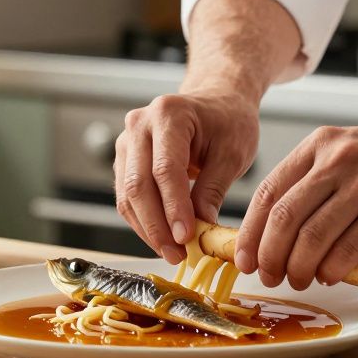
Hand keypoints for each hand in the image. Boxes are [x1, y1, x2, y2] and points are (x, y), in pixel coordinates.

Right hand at [114, 90, 258, 262]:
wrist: (217, 103)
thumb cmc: (228, 122)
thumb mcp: (232, 154)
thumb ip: (213, 190)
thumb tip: (200, 232)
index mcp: (169, 114)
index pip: (165, 169)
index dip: (173, 208)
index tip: (186, 238)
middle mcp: (139, 124)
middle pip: (138, 184)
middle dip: (156, 225)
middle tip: (178, 254)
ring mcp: (127, 141)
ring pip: (127, 195)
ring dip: (147, 229)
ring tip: (172, 252)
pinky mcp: (125, 159)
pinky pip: (127, 196)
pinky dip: (143, 221)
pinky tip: (162, 238)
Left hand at [235, 122, 357, 289]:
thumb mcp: (347, 154)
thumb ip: (313, 182)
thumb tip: (272, 232)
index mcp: (318, 145)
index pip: (268, 192)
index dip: (250, 232)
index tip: (244, 260)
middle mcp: (338, 158)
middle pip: (284, 217)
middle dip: (270, 255)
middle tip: (269, 277)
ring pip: (313, 235)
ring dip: (299, 267)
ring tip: (298, 280)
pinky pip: (350, 245)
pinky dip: (334, 268)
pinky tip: (330, 276)